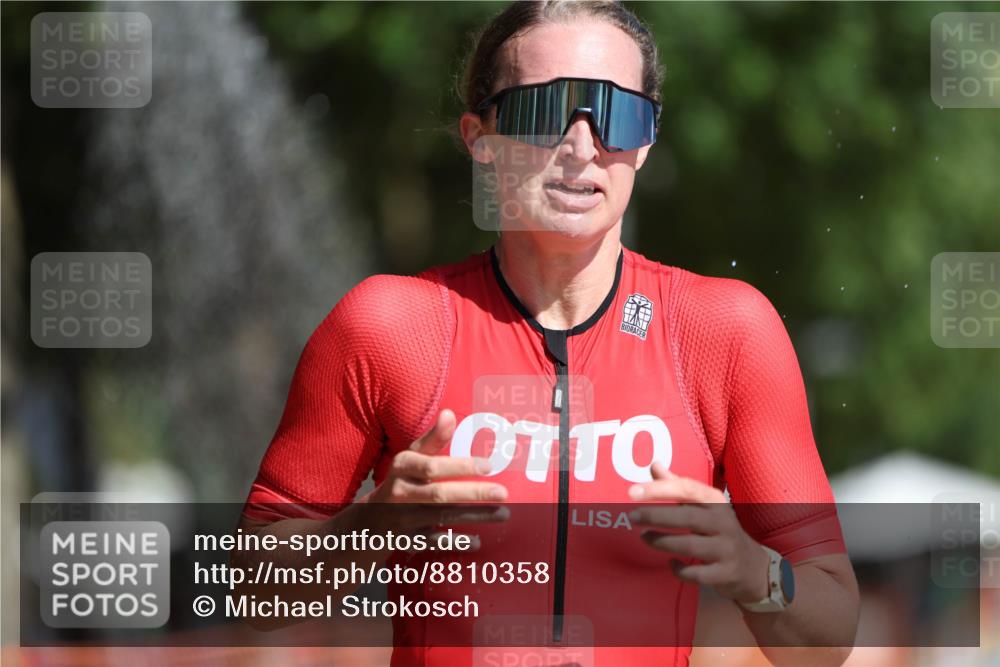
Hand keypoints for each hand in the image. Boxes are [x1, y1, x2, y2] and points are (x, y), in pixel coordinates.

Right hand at [364, 409, 508, 540]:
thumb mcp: (410, 458)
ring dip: (474, 516)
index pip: (433, 466)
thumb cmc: (400, 481)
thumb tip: (448, 413)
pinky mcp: (407, 540)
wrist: (366, 523)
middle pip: (439, 493)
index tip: (489, 465)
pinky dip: (456, 541)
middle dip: (473, 493)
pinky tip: (477, 541)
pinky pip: (435, 541)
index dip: (461, 466)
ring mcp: (403, 517)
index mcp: (403, 466)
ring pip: (442, 516)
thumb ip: (432, 439)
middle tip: (503, 492)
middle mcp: (400, 491)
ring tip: (504, 513)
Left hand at [627, 462, 768, 603]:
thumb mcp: (705, 506)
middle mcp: (724, 523)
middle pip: (687, 517)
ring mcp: (726, 549)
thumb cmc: (720, 531)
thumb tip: (654, 466)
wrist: (755, 569)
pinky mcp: (726, 574)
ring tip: (644, 537)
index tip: (632, 492)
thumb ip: (679, 486)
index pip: (686, 489)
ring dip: (662, 542)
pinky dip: (680, 569)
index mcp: (716, 502)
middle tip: (632, 516)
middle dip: (656, 515)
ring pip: (689, 546)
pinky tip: (671, 564)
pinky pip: (696, 573)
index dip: (659, 489)